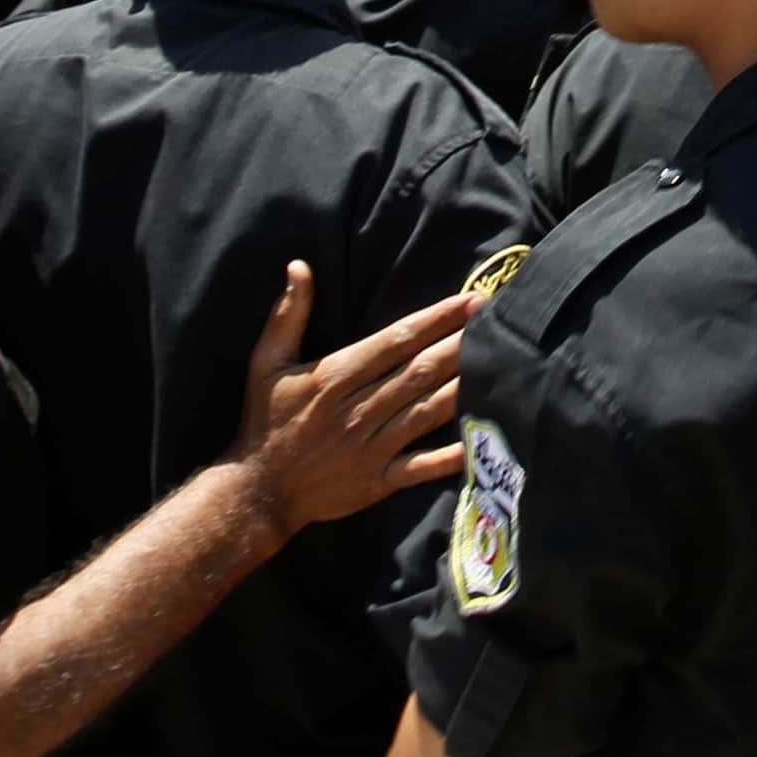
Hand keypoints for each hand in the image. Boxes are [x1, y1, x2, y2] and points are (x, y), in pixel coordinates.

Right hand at [231, 263, 471, 536]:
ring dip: (463, 387)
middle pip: (419, 372)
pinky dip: (452, 454)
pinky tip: (481, 436)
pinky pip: (421, 466)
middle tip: (496, 320)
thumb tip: (299, 266)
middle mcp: (357, 409)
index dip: (435, 319)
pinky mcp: (378, 482)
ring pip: (426, 412)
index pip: (395, 341)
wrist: (257, 491)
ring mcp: (370, 447)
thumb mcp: (265, 362)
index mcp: (335, 376)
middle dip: (459, 344)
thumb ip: (288, 314)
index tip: (469, 300)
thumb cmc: (264, 420)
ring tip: (499, 363)